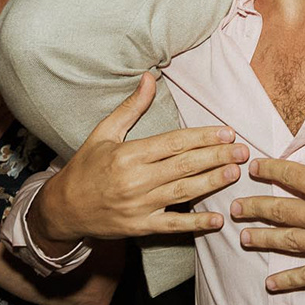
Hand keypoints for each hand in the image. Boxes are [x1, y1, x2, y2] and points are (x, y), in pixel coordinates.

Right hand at [35, 72, 244, 246]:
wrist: (61, 210)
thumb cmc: (84, 167)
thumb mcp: (103, 133)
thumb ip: (131, 107)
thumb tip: (149, 77)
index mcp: (128, 154)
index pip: (173, 142)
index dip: (202, 137)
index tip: (226, 132)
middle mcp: (135, 180)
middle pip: (184, 166)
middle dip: (216, 157)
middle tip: (242, 150)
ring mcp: (138, 206)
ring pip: (183, 193)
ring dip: (212, 183)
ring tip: (235, 173)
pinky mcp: (139, 228)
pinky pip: (172, 226)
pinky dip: (195, 223)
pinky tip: (217, 219)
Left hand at [230, 94, 304, 291]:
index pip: (291, 176)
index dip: (270, 169)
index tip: (254, 167)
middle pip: (280, 211)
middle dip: (255, 207)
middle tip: (235, 207)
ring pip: (287, 241)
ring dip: (263, 239)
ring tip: (243, 237)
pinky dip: (288, 279)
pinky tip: (270, 282)